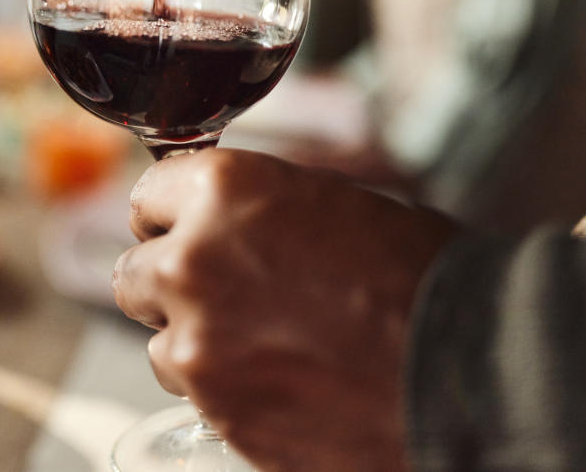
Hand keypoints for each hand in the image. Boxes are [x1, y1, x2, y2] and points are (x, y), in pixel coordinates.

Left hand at [112, 149, 456, 471]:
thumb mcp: (328, 202)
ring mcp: (197, 343)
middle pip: (134, 270)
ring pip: (159, 337)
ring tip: (268, 342)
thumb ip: (252, 207)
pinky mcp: (215, 409)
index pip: (148, 196)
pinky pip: (193, 390)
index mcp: (222, 193)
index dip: (171, 214)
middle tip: (222, 290)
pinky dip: (225, 386)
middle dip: (170, 279)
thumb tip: (214, 216)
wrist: (468, 370)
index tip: (183, 227)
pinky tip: (282, 378)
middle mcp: (192, 261)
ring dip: (196, 338)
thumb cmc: (418, 276)